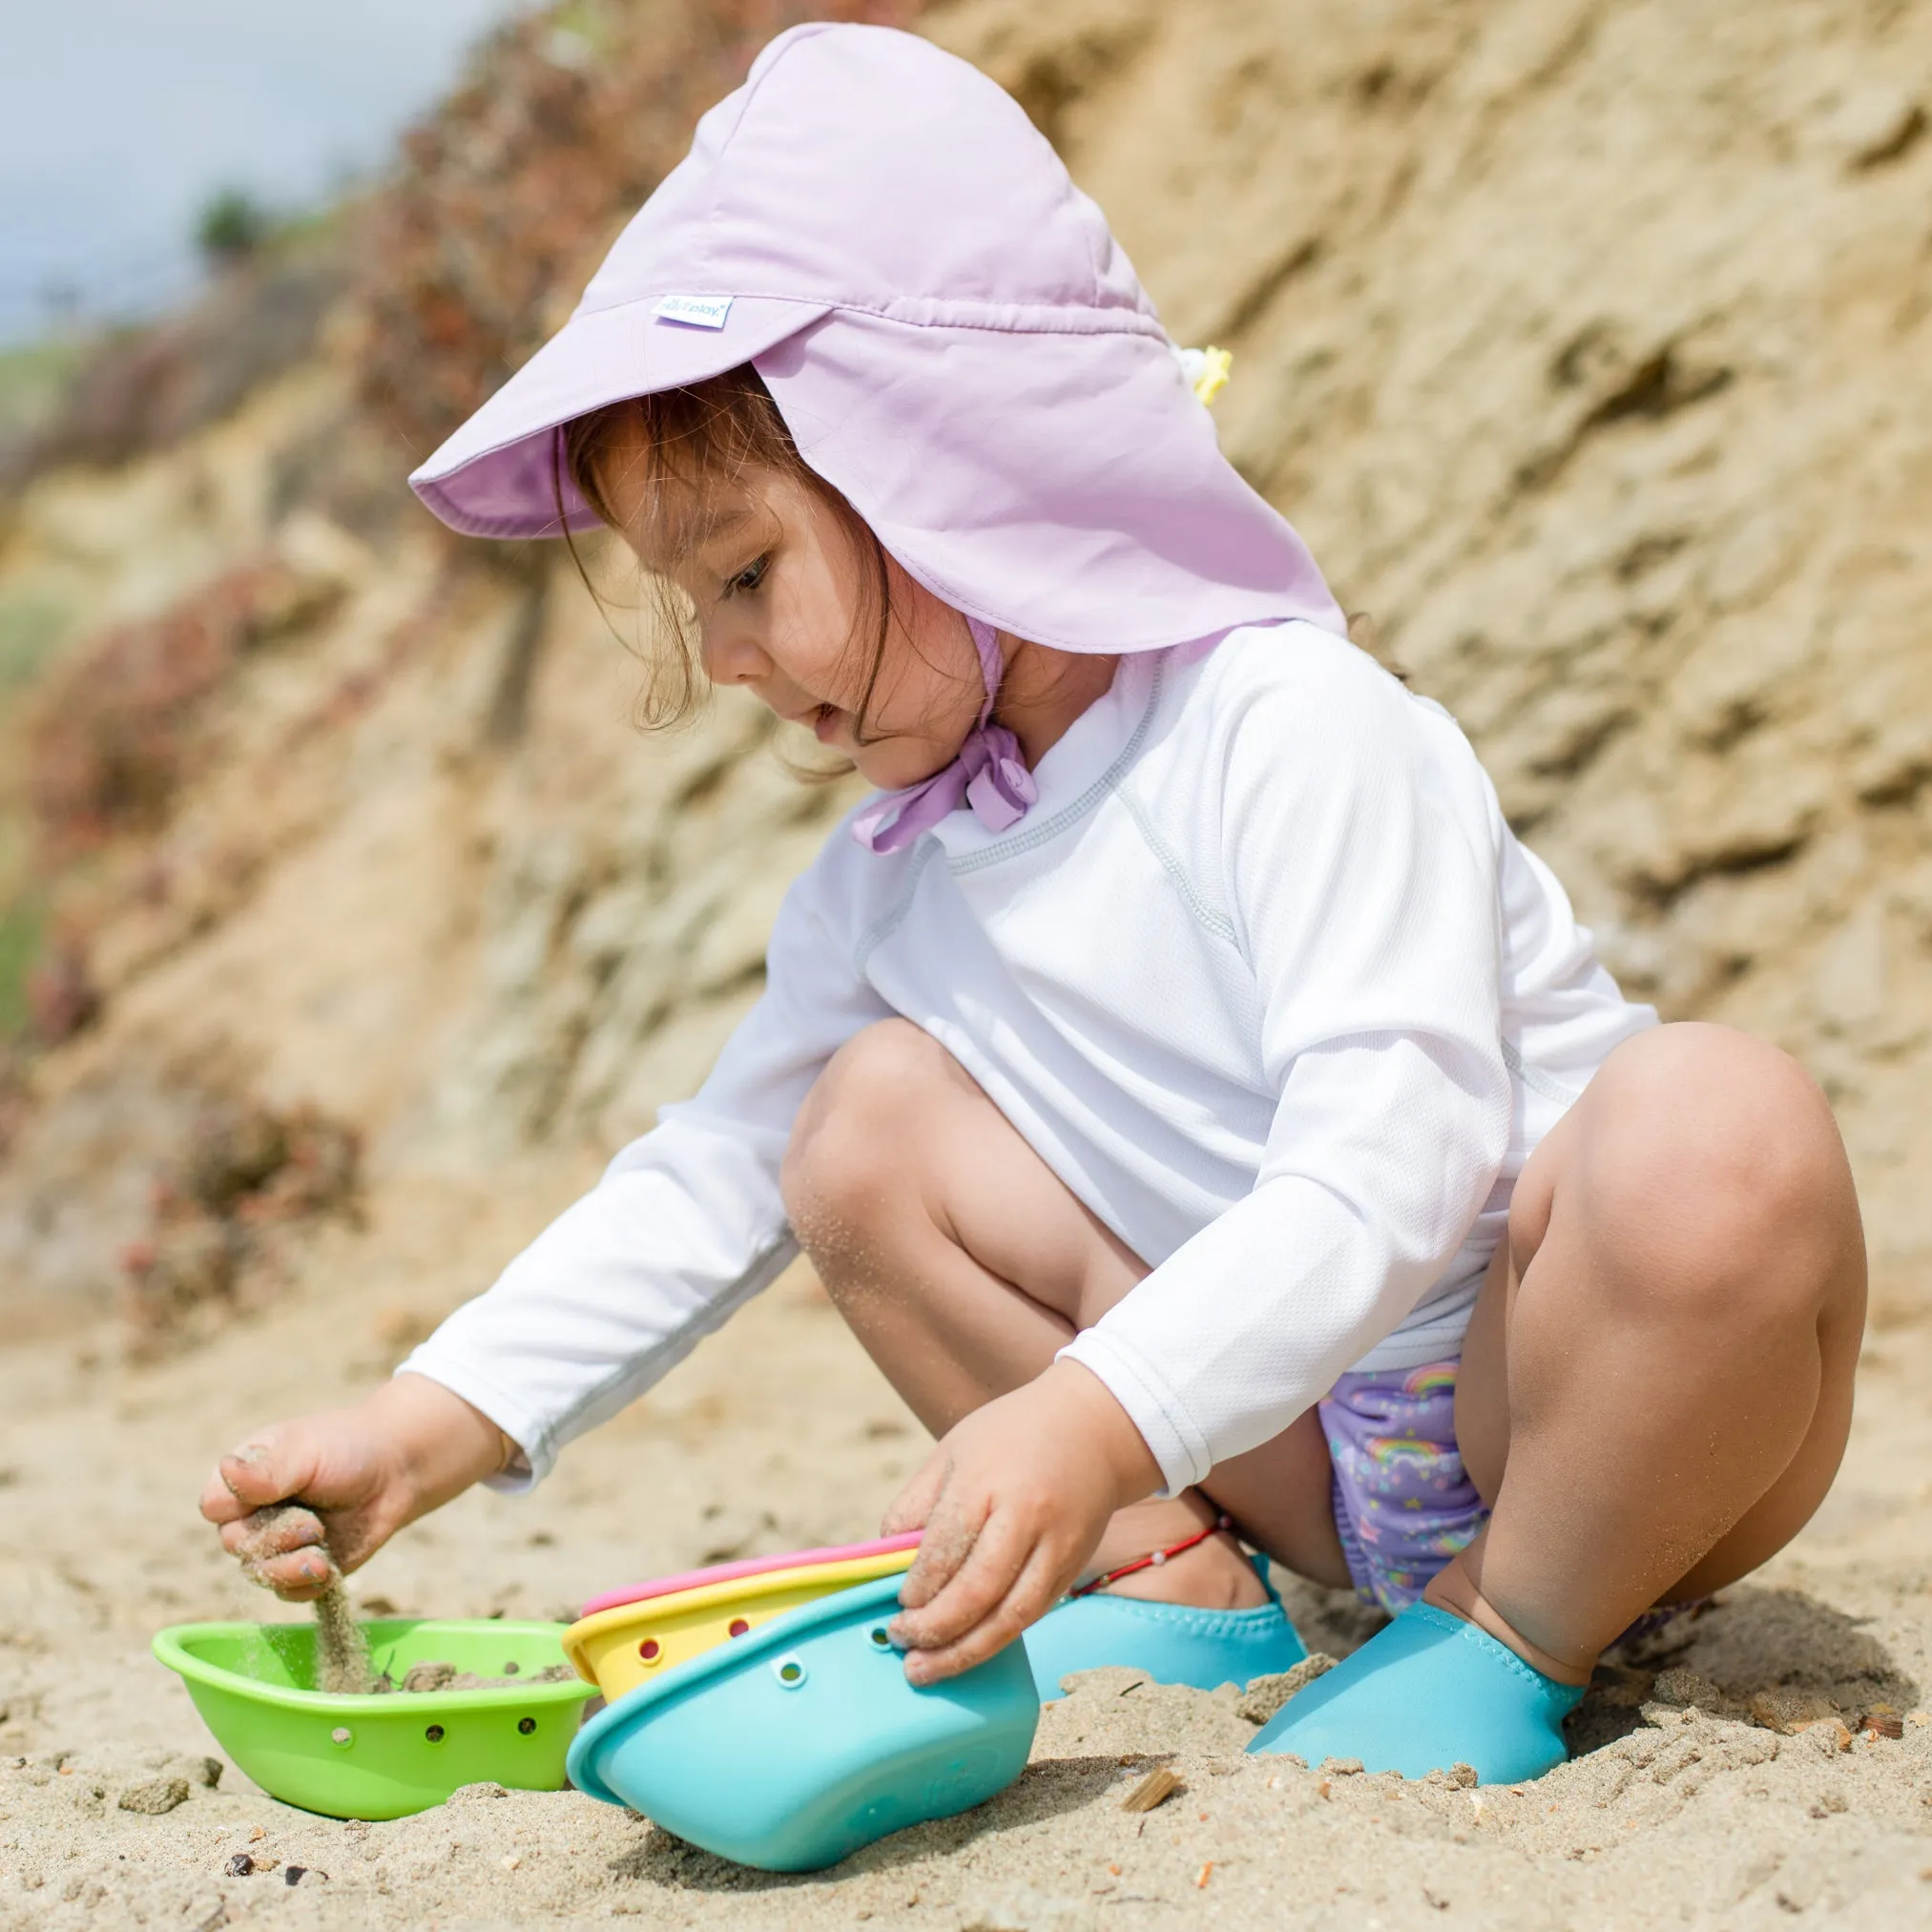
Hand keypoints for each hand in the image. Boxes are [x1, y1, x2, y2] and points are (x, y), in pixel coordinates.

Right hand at [198, 1373, 511, 1598]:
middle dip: (275, 1538)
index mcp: (244, 1478)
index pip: (214, 1506)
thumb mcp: (306, 1451)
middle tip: (313, 1525)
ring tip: (321, 1556)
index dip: (238, 1509)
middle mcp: (252, 1514)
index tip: (274, 1494)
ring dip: (290, 1568)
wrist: (395, 1470)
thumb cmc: (347, 1448)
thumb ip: (267, 1470)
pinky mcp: (303, 1569)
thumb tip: (225, 1469)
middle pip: (236, 1544)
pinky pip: (290, 1592)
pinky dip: (308, 1585)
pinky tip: (329, 1567)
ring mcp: (276, 1544)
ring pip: (259, 1574)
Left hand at [882, 1360, 1159, 1684]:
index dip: (917, 1588)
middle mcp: (1025, 1516)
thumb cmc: (1011, 1435)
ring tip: (929, 1670)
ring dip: (967, 1651)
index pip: (944, 1550)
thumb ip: (917, 1504)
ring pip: (1011, 1615)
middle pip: (977, 1590)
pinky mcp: (1074, 1565)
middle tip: (904, 1644)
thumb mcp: (954, 1450)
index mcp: (986, 1480)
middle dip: (936, 1628)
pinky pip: (1033, 1612)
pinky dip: (998, 1637)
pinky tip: (970, 1648)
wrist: (1095, 1428)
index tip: (898, 1606)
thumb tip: (887, 1559)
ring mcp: (1056, 1545)